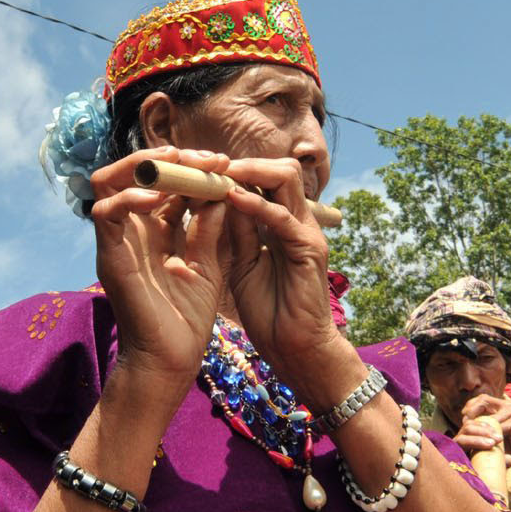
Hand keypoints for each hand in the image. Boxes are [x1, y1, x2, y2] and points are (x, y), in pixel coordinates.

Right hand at [90, 147, 231, 383]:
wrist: (172, 359)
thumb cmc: (188, 317)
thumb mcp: (207, 262)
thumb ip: (210, 227)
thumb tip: (223, 189)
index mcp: (156, 229)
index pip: (165, 180)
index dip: (191, 165)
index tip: (223, 162)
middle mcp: (133, 229)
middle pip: (132, 171)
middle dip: (167, 157)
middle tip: (201, 156)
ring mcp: (117, 241)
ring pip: (107, 181)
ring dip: (140, 166)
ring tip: (175, 165)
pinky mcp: (109, 257)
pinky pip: (104, 213)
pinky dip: (128, 197)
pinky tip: (159, 198)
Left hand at [216, 155, 346, 399]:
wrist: (295, 349)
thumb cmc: (269, 311)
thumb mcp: (243, 263)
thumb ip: (237, 232)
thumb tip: (217, 200)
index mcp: (283, 223)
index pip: (264, 179)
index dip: (235, 170)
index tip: (201, 169)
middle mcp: (297, 221)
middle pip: (277, 169)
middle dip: (243, 163)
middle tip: (208, 165)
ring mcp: (306, 232)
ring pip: (285, 179)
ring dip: (249, 172)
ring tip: (217, 173)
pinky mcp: (309, 249)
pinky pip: (281, 217)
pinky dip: (256, 204)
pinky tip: (231, 198)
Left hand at [455, 394, 510, 459]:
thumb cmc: (510, 440)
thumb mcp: (495, 428)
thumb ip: (485, 422)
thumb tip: (465, 422)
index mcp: (503, 404)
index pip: (482, 398)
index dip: (471, 405)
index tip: (463, 417)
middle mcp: (509, 405)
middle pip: (484, 401)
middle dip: (472, 412)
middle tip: (466, 424)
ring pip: (492, 417)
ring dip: (481, 428)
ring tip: (474, 435)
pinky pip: (502, 428)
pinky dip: (493, 436)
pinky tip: (486, 442)